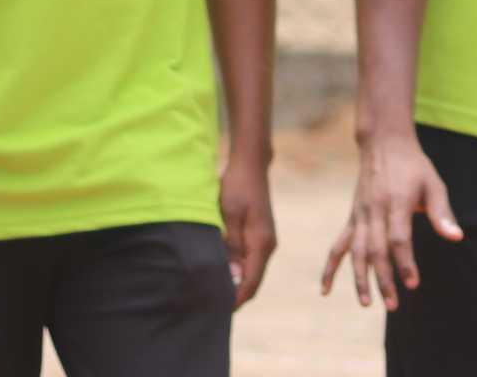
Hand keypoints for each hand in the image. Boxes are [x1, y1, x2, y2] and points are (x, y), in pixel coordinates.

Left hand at [220, 147, 276, 309]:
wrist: (251, 164)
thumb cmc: (237, 186)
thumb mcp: (229, 215)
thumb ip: (231, 246)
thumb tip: (232, 276)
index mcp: (262, 243)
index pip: (251, 283)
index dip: (235, 300)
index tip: (216, 311)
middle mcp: (268, 245)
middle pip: (252, 281)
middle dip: (234, 295)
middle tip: (208, 305)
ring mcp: (265, 241)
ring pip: (251, 272)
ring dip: (235, 282)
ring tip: (211, 290)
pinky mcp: (259, 235)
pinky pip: (250, 261)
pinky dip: (237, 270)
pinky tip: (221, 270)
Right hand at [318, 124, 461, 311]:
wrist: (383, 143)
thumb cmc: (414, 166)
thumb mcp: (433, 184)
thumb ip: (442, 213)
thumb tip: (457, 238)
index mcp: (396, 202)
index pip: (398, 239)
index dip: (405, 263)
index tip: (413, 283)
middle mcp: (374, 210)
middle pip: (376, 250)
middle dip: (383, 279)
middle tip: (393, 304)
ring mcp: (360, 215)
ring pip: (355, 251)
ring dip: (360, 278)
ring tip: (367, 302)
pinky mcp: (352, 218)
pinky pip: (337, 246)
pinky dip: (330, 268)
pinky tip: (326, 290)